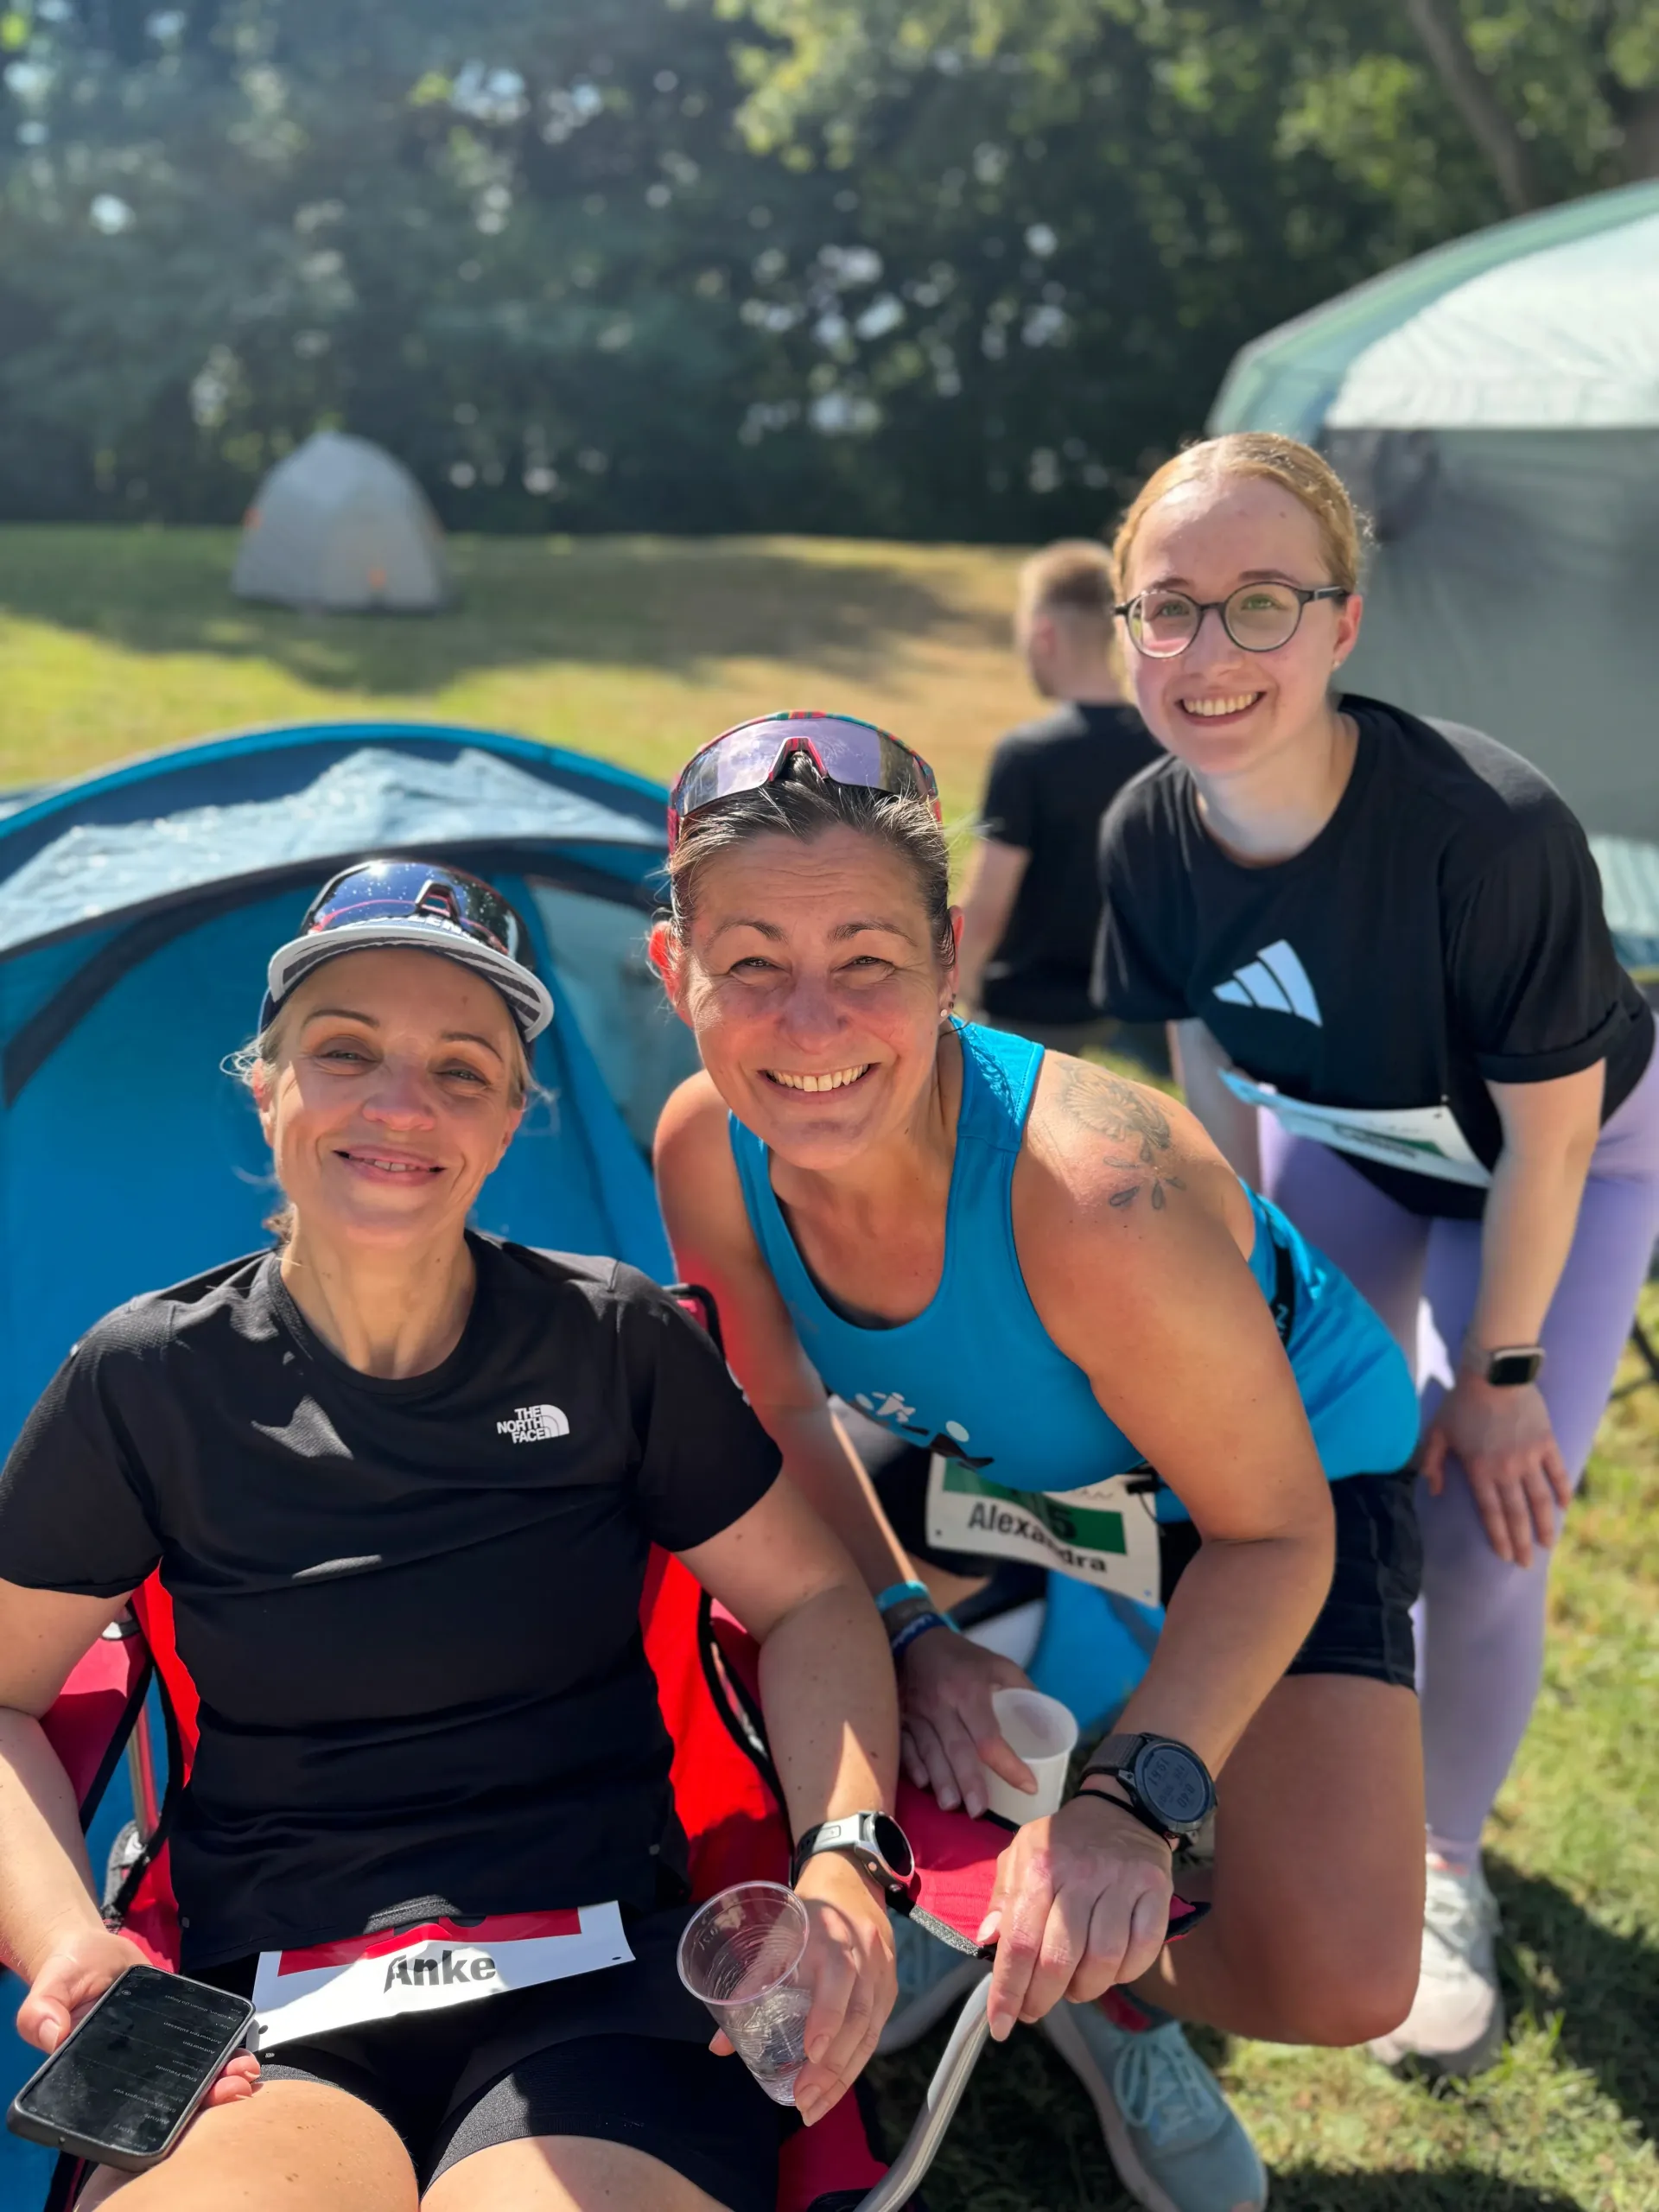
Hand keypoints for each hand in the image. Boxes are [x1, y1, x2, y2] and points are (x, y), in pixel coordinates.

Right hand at [17, 1927, 259, 2107]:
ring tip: (245, 2072)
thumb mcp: (47, 1989)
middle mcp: (128, 2069)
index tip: (194, 2108)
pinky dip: (219, 2050)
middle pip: (168, 2096)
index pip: (130, 2106)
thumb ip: (40, 2012)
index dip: (163, 2113)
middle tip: (236, 2088)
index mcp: (96, 2075)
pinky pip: (196, 2044)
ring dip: (218, 2077)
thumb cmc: (65, 1973)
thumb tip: (53, 2036)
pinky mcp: (171, 2027)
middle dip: (204, 2097)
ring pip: (187, 2075)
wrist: (90, 1948)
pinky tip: (240, 2051)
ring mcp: (153, 2050)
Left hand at [707, 1854, 893, 2124]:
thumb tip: (718, 2047)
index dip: (828, 2015)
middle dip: (832, 2065)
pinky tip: (834, 2087)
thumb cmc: (806, 1914)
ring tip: (815, 2108)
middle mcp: (866, 1956)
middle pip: (858, 2016)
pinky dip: (854, 2064)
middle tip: (803, 2101)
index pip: (839, 1977)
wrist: (852, 1885)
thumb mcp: (777, 1938)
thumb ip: (751, 1986)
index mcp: (834, 1936)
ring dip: (843, 2076)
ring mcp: (883, 1976)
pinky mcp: (890, 1991)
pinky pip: (875, 2034)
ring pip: (869, 2033)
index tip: (810, 2052)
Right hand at [901, 1627, 1037, 1816]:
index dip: (1009, 1764)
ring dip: (941, 1781)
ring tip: (952, 1806)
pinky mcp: (901, 1718)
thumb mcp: (998, 1664)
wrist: (916, 1639)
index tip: (1028, 1785)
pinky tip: (923, 1785)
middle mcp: (942, 1704)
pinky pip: (905, 1746)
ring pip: (929, 1752)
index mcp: (969, 1690)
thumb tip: (1046, 1726)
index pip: (989, 1736)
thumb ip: (1022, 1690)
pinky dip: (913, 1766)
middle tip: (980, 1812)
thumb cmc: (964, 1658)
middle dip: (969, 1782)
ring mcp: (918, 1713)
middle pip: (957, 1749)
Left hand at [977, 1792, 1172, 2039]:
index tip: (1000, 2024)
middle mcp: (1080, 1875)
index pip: (1020, 1941)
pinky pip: (1143, 1951)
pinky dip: (1125, 1973)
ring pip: (1104, 1961)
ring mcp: (1121, 1883)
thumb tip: (987, 1941)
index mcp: (1040, 1867)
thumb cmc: (1064, 1841)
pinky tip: (1110, 1969)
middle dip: (1043, 1998)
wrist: (1122, 1808)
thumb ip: (1003, 1897)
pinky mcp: (1155, 1890)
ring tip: (1073, 1987)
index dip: (1008, 1990)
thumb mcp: (1021, 1854)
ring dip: (1085, 1989)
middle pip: (1060, 1959)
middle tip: (1034, 2009)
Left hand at [1420, 1374, 1570, 1567]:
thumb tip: (1431, 1491)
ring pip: (1540, 1500)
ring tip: (1548, 1544)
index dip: (1499, 1537)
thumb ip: (1432, 1463)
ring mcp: (1529, 1458)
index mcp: (1479, 1470)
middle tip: (1527, 1564)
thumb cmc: (1462, 1402)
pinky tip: (1565, 1507)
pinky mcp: (1546, 1444)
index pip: (1491, 1512)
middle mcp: (1506, 1470)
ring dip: (1545, 1524)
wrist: (1494, 1375)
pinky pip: (1558, 1473)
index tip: (1504, 1556)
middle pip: (1517, 1514)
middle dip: (1522, 1542)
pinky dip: (1563, 1490)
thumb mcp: (1437, 1431)